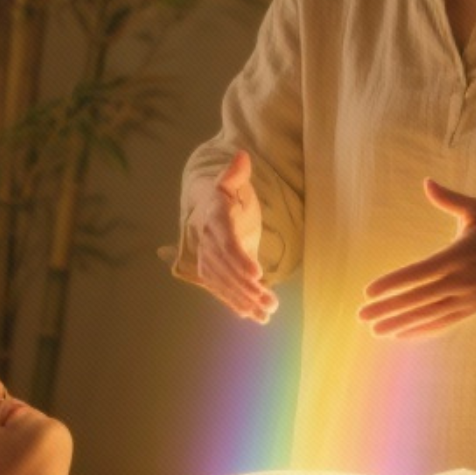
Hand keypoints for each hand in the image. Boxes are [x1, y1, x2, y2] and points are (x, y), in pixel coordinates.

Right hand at [185, 150, 276, 323]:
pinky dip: (237, 304)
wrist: (205, 208)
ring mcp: (207, 258)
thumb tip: (242, 157)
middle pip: (225, 268)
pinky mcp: (211, 272)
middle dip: (247, 288)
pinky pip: (222, 290)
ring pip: (223, 283)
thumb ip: (236, 173)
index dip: (239, 259)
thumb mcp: (231, 182)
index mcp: (213, 218)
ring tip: (267, 312)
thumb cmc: (226, 196)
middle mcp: (206, 241)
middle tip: (270, 301)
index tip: (257, 274)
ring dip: (245, 300)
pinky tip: (255, 316)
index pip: (225, 241)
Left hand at [359, 180, 475, 338]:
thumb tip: (427, 182)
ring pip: (427, 315)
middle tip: (360, 315)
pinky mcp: (471, 309)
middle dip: (387, 308)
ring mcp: (466, 299)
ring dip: (400, 323)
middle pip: (417, 299)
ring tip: (375, 330)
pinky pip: (441, 323)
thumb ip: (450, 199)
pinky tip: (401, 334)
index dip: (393, 283)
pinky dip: (421, 330)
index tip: (369, 291)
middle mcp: (461, 281)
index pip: (418, 272)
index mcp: (458, 256)